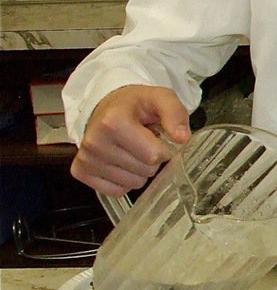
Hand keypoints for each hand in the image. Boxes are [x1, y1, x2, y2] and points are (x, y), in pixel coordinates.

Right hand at [71, 86, 190, 195]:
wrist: (106, 107)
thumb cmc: (135, 105)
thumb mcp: (160, 97)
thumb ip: (175, 113)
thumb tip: (182, 139)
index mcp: (113, 122)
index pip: (154, 155)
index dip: (163, 148)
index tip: (156, 136)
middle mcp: (95, 142)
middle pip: (145, 171)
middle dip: (152, 159)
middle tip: (143, 142)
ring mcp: (86, 159)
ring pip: (133, 184)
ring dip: (139, 171)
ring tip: (131, 150)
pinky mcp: (80, 172)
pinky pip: (117, 191)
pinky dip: (124, 181)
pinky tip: (120, 162)